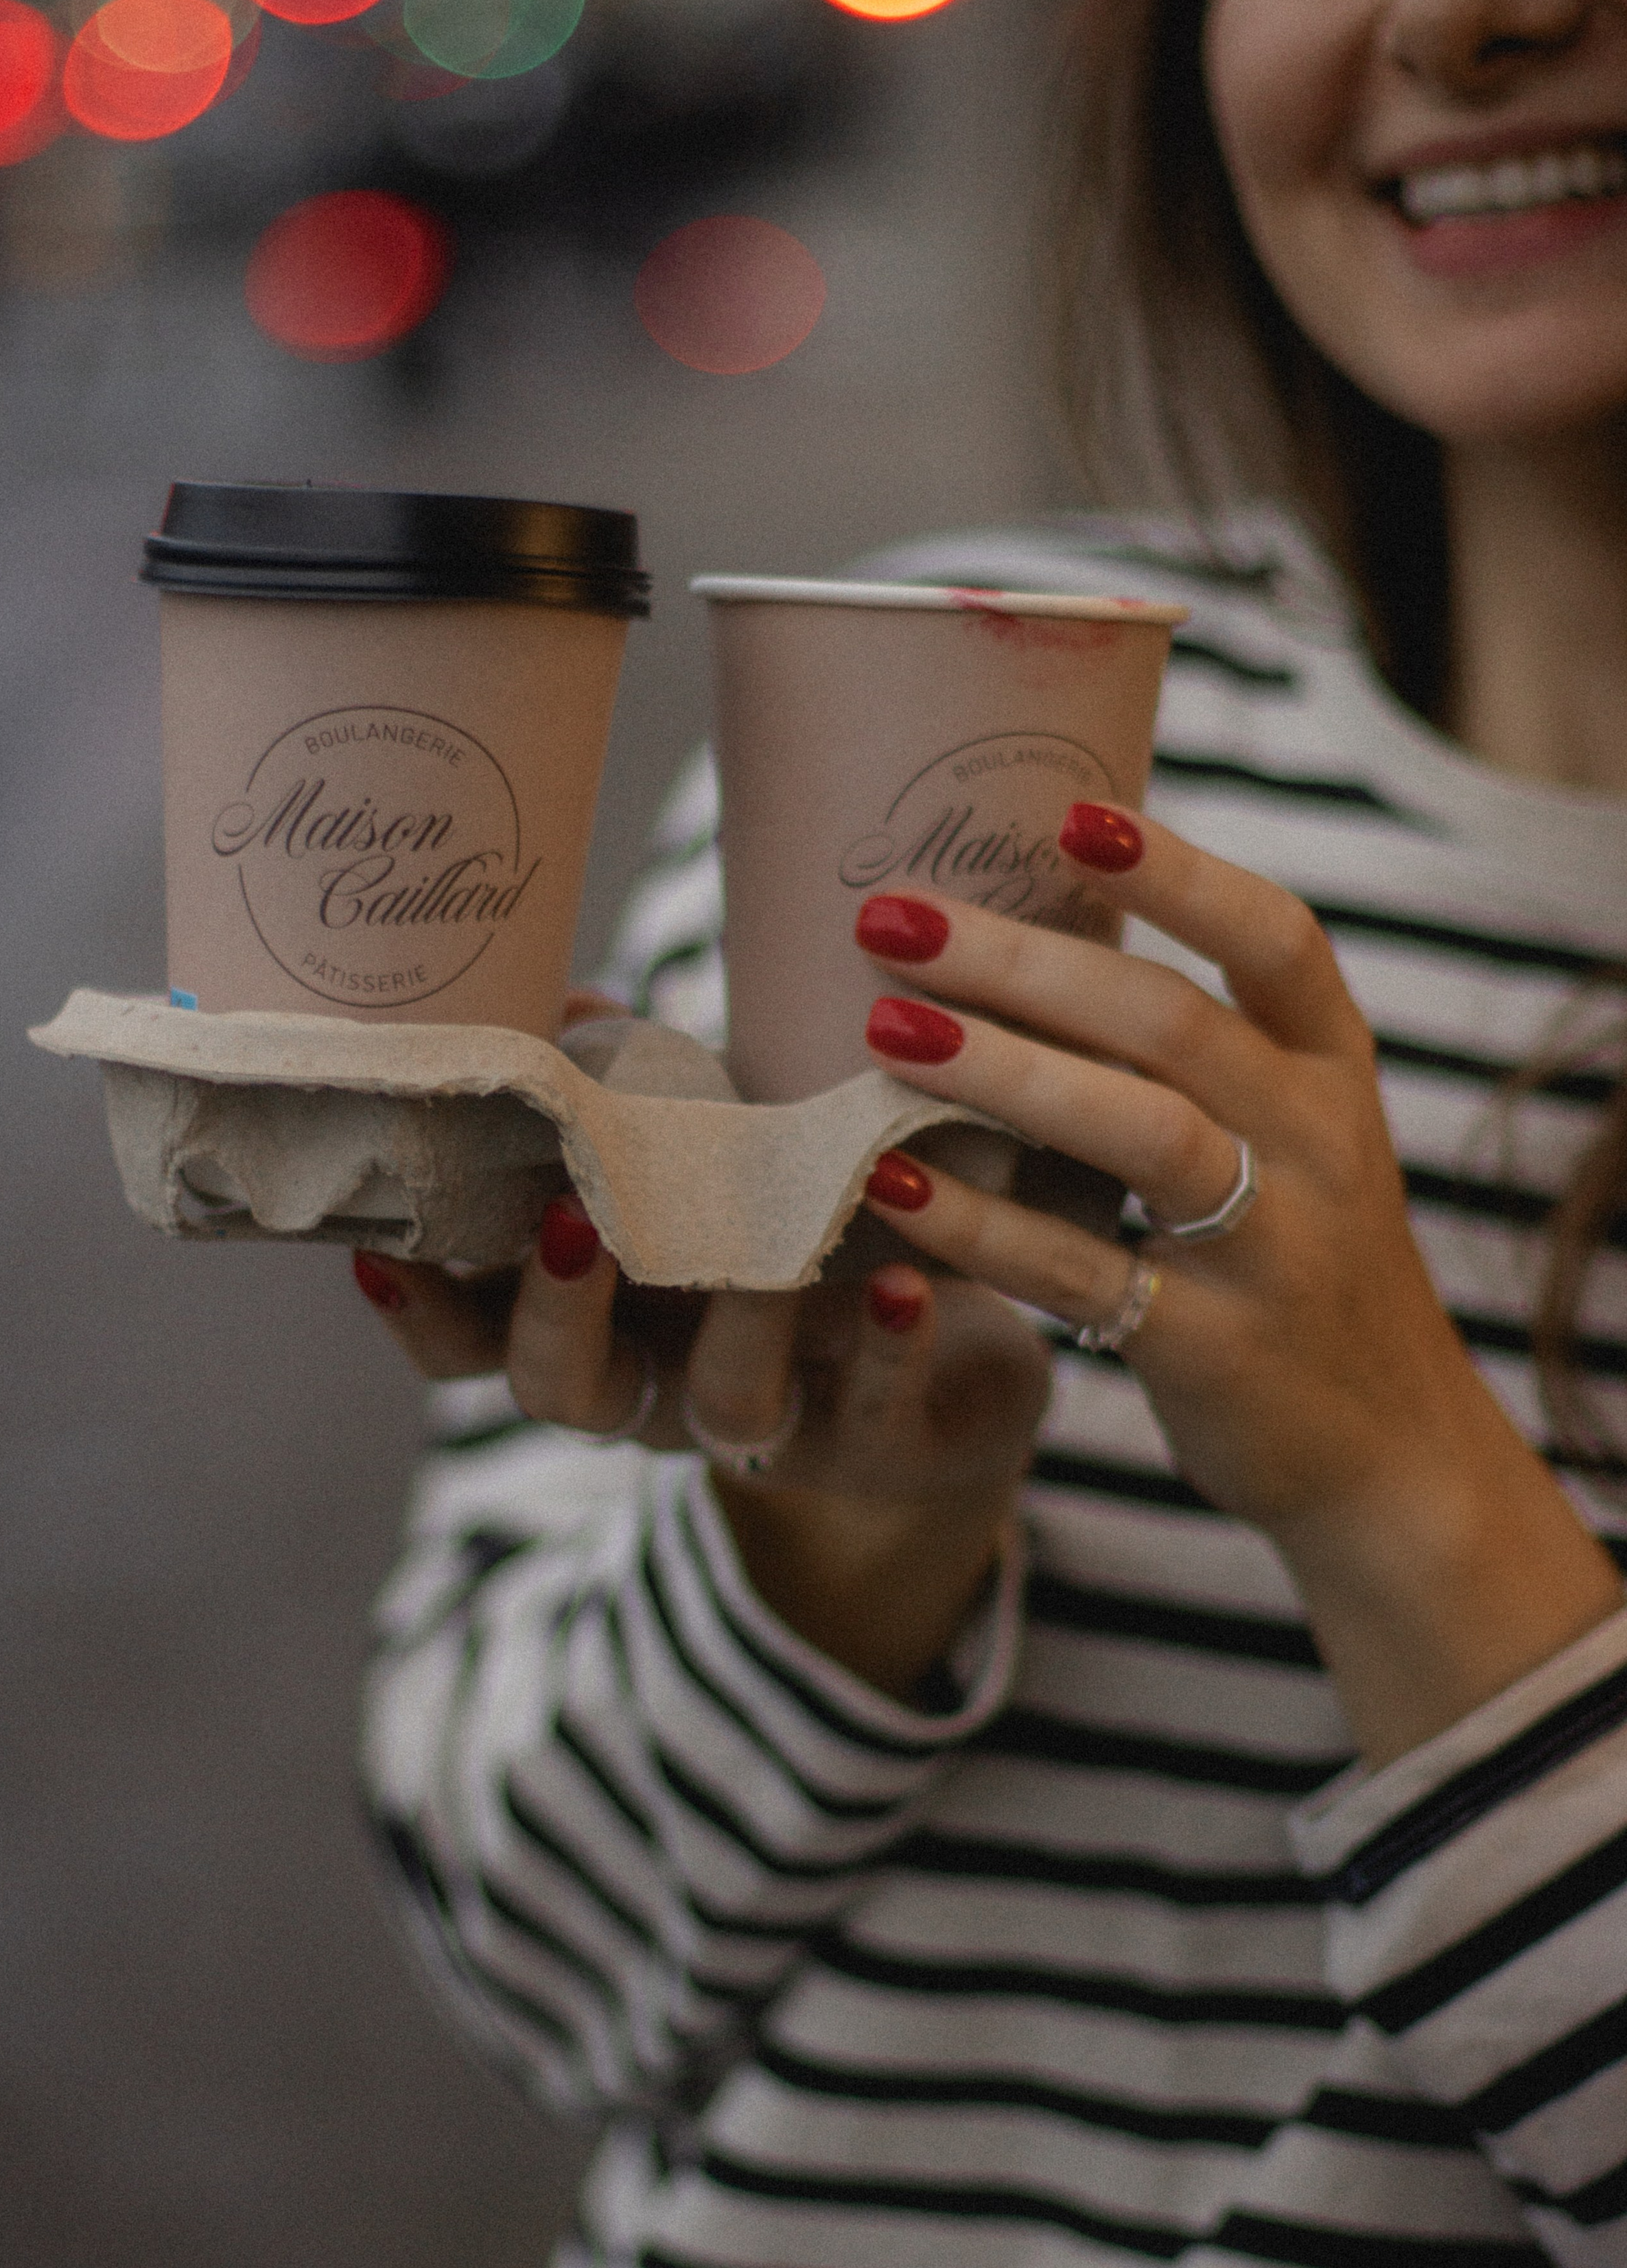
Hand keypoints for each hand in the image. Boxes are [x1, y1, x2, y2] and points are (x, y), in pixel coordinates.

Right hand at [350, 1006, 1050, 1702]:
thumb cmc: (789, 1235)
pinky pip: (873, 1409)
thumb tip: (561, 996)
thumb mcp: (704, 1157)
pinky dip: (886, 1347)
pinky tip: (906, 1285)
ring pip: (723, 1405)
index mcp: (592, 1324)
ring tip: (768, 1261)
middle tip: (567, 1221)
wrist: (950, 1358)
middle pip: (562, 1392)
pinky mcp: (878, 1445)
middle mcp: (659, 1388)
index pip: (468, 1339)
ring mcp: (766, 1428)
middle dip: (554, 1314)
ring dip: (738, 1328)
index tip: (378, 1251)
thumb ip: (626, 1094)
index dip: (419, 1308)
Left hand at [851, 808, 1620, 1762]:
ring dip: (1002, 1071)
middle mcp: (1316, 1143)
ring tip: (883, 1028)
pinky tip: (891, 1188)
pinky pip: (1082, 1269)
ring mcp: (1273, 1247)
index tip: (1074, 818)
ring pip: (1138, 1132)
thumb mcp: (1293, 1137)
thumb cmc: (1295, 1257)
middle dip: (1023, 961)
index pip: (1276, 941)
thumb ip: (1195, 1051)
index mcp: (1330, 1070)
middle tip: (892, 919)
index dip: (1181, 877)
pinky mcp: (1213, 1345)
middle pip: (1169, 1023)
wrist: (1385, 1449)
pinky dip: (982, 1226)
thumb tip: (1021, 934)